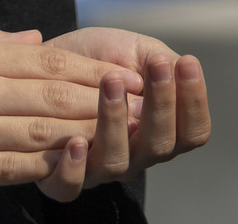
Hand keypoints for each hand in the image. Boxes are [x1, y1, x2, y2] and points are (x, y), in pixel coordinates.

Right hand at [0, 26, 141, 200]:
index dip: (95, 70)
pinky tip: (77, 167)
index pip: (49, 60)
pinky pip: (16, 167)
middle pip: (55, 95)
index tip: (130, 76)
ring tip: (127, 139)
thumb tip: (38, 41)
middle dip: (105, 102)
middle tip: (146, 109)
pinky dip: (51, 166)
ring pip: (43, 132)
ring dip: (90, 136)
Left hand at [36, 27, 210, 199]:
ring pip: (115, 162)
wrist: (44, 62)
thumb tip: (174, 67)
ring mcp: (97, 167)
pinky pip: (68, 187)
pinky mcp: (57, 175)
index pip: (190, 132)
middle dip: (162, 103)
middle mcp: (133, 155)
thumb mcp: (133, 51)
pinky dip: (74, 168)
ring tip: (112, 81)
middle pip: (159, 145)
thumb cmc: (95, 59)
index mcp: (158, 131)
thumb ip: (158, 60)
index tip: (187, 63)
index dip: (193, 101)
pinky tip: (77, 140)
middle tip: (158, 66)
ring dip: (115, 120)